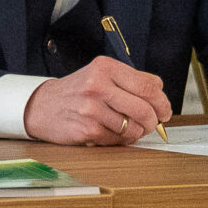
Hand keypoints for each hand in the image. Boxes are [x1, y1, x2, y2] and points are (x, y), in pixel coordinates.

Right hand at [22, 56, 171, 144]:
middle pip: (145, 109)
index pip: (148, 86)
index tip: (165, 110)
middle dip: (154, 121)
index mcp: (105, 67)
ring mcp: (92, 108)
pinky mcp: (88, 129)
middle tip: (152, 123)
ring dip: (137, 132)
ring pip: (134, 128)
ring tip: (128, 127)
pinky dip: (122, 140)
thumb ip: (130, 80)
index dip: (162, 102)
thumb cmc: (76, 91)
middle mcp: (98, 85)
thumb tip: (160, 91)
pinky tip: (113, 132)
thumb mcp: (100, 74)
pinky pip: (120, 140)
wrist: (42, 106)